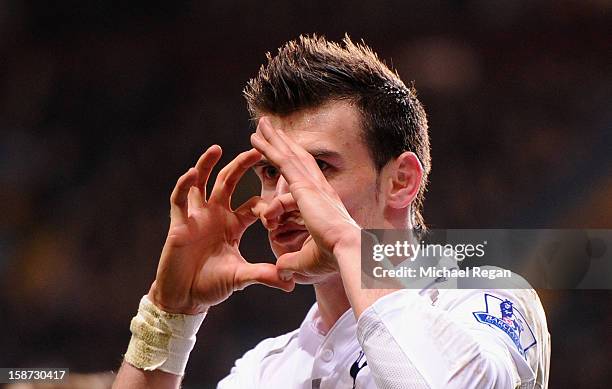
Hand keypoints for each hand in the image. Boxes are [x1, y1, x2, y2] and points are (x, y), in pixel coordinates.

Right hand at [148, 145, 293, 313]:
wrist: (185, 297)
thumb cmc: (211, 284)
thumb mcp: (241, 277)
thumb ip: (264, 275)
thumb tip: (290, 284)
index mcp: (234, 224)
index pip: (253, 204)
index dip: (266, 206)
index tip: (277, 213)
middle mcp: (216, 214)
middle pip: (229, 182)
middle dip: (242, 165)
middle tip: (258, 149)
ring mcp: (197, 217)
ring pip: (202, 183)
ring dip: (207, 165)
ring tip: (217, 148)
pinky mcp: (179, 224)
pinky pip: (180, 200)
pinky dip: (184, 186)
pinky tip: (191, 173)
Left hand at [250, 118, 360, 279]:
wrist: (348, 252)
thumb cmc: (334, 260)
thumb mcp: (306, 262)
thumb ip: (291, 263)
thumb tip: (281, 271)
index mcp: (325, 205)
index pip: (304, 184)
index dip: (288, 181)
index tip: (275, 184)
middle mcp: (320, 189)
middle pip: (300, 160)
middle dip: (285, 144)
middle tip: (273, 130)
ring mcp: (313, 185)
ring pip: (290, 156)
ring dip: (275, 139)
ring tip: (262, 125)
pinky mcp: (303, 186)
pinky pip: (283, 162)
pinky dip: (269, 149)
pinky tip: (256, 138)